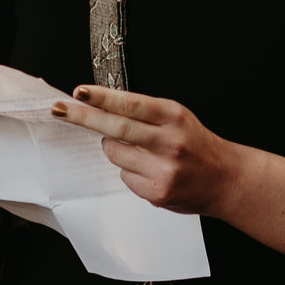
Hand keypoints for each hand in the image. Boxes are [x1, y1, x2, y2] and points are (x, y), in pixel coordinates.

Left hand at [50, 86, 240, 216]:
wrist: (225, 179)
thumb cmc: (196, 144)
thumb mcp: (177, 117)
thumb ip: (145, 113)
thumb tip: (101, 106)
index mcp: (174, 117)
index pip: (131, 104)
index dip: (102, 97)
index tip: (80, 92)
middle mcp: (169, 142)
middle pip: (116, 127)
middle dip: (83, 117)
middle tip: (59, 109)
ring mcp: (163, 170)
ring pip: (115, 154)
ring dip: (116, 149)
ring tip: (141, 151)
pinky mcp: (157, 192)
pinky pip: (125, 176)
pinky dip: (130, 171)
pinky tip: (151, 171)